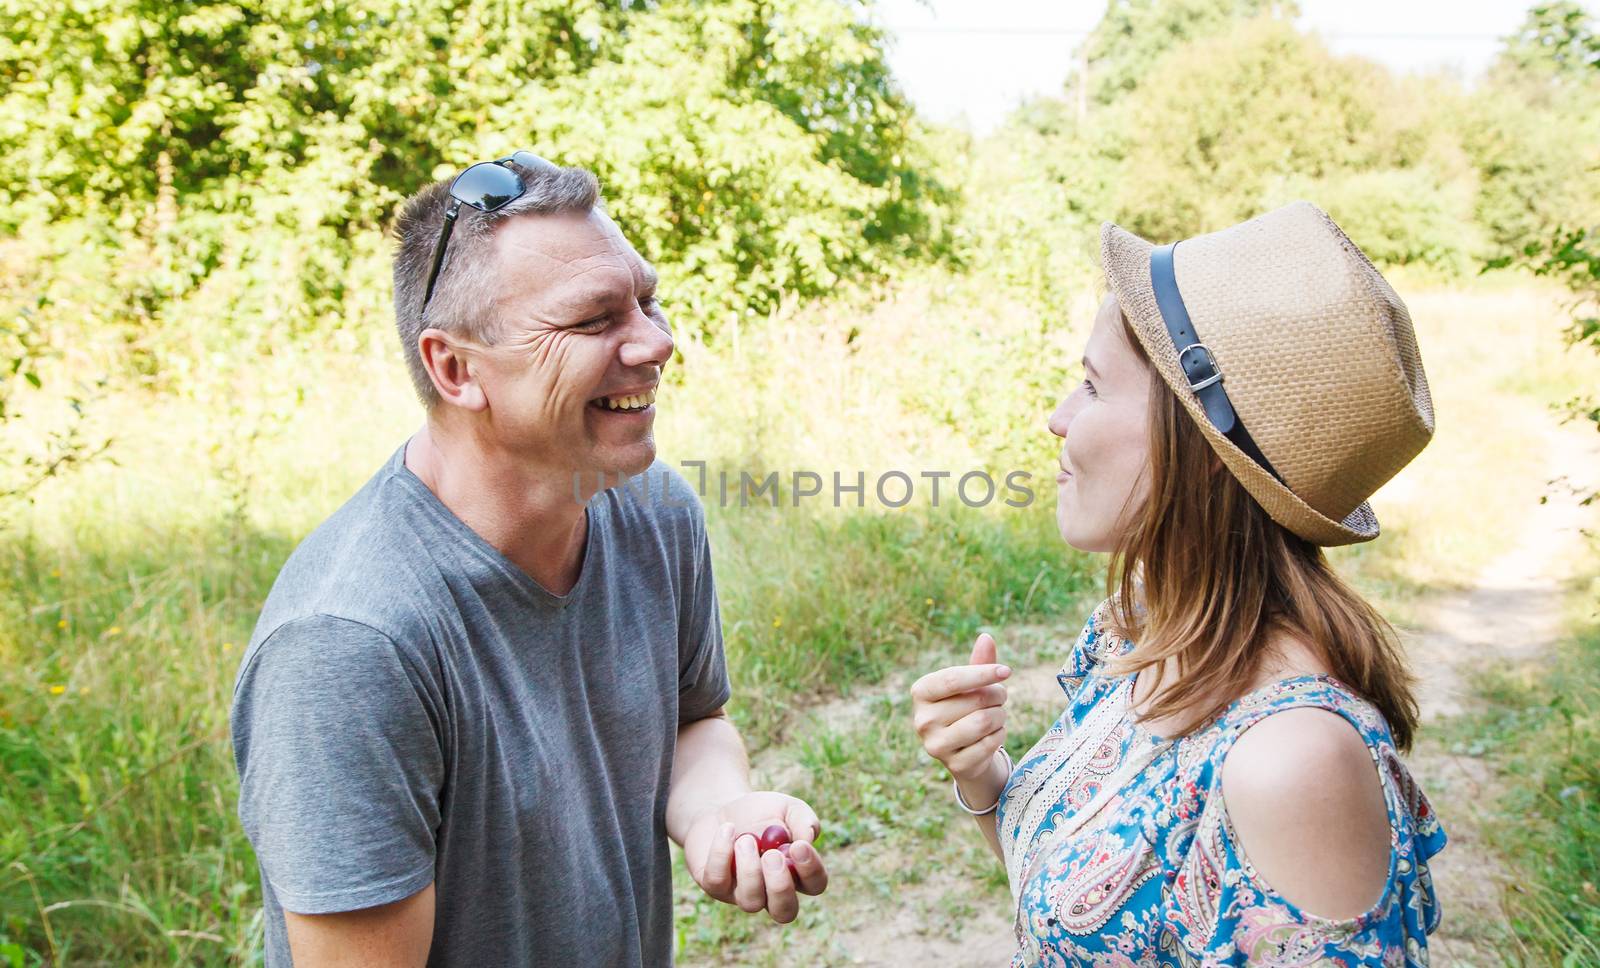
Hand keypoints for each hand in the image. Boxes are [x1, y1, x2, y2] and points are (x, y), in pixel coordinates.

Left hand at [682, 791, 829, 923]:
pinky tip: (727, 829)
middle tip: (772, 855)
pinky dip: (722, 853)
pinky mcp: (715, 887)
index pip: (815, 885)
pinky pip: (717, 881)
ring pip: (750, 902)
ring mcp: (742, 894)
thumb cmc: (761, 812)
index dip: (811, 870)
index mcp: (797, 873)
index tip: (799, 846)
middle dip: (780, 886)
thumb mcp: (786, 807)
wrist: (721, 809)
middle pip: (785, 912)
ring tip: (745, 839)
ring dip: (749, 870)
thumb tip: (808, 837)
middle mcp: (771, 892)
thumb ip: (803, 819)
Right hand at [911, 633, 1010, 785]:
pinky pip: (990, 744)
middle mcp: (922, 719)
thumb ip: (979, 662)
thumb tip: (986, 637)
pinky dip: (1000, 736)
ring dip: (1000, 716)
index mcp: (921, 692)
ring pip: (984, 722)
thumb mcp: (971, 684)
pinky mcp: (954, 765)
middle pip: (975, 700)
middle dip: (997, 696)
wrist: (964, 751)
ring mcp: (935, 745)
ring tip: (997, 715)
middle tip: (1000, 697)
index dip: (983, 673)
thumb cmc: (966, 707)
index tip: (1006, 671)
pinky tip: (993, 735)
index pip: (952, 679)